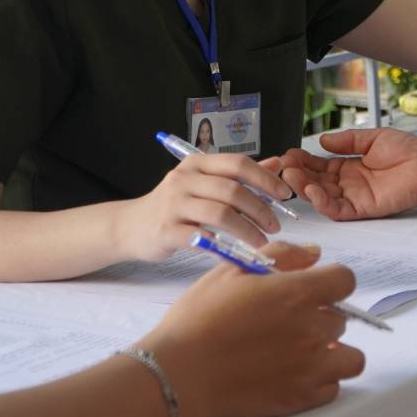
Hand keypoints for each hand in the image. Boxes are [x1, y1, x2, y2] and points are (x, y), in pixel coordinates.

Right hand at [118, 152, 294, 260]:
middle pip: (232, 190)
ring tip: (262, 241)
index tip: (286, 194)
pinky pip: (201, 239)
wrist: (130, 226)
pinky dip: (224, 247)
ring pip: (220, 214)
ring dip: (247, 229)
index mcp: (198, 163)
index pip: (238, 164)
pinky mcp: (165, 230)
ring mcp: (173, 204)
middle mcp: (184, 179)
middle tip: (276, 225)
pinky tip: (237, 254)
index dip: (266, 178)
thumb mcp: (205, 183)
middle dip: (261, 209)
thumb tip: (278, 163)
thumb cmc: (175, 205)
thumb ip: (240, 175)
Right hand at [136, 241, 364, 416]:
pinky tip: (294, 374)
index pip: (346, 280)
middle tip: (287, 324)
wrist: (177, 373)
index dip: (331, 282)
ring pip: (350, 356)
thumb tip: (315, 254)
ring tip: (302, 352)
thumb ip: (281, 256)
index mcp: (299, 293)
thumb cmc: (199, 319)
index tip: (313, 290)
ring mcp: (311, 367)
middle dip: (320, 318)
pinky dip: (321, 381)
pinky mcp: (301, 398)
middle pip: (341, 318)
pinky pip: (333, 387)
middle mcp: (313, 329)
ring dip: (333, 352)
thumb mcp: (232, 270)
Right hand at [262, 129, 416, 221]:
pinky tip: (313, 192)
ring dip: (305, 188)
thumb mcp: (372, 139)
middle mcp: (348, 184)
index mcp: (349, 167)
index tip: (288, 154)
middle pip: (316, 181)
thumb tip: (323, 140)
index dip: (304, 161)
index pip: (319, 165)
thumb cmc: (409, 152)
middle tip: (284, 166)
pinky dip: (324, 203)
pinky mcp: (364, 209)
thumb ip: (348, 141)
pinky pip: (339, 210)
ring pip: (323, 197)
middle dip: (298, 174)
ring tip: (292, 176)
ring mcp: (355, 197)